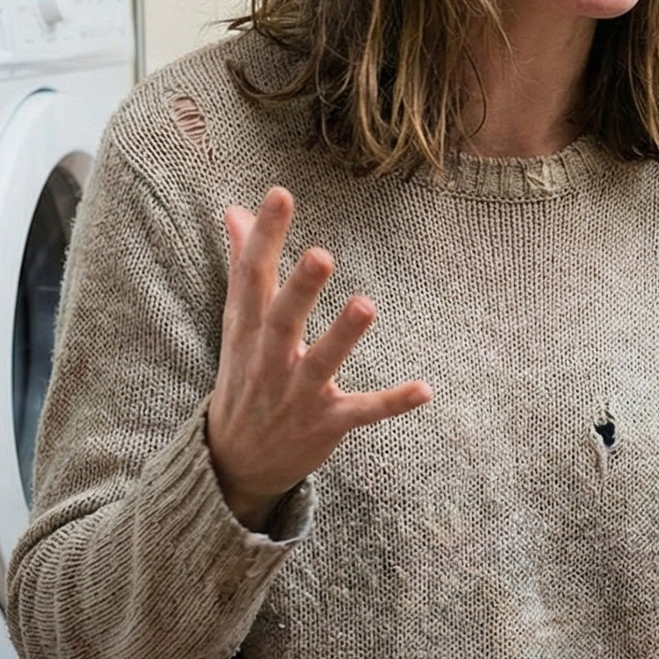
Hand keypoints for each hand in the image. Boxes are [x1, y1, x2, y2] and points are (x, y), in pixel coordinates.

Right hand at [207, 187, 430, 529]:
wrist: (234, 463)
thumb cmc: (244, 378)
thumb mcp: (237, 324)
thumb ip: (243, 265)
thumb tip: (235, 210)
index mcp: (247, 330)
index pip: (252, 277)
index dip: (265, 236)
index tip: (279, 195)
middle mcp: (269, 360)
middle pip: (282, 319)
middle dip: (300, 289)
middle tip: (321, 254)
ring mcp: (298, 394)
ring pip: (322, 362)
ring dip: (343, 336)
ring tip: (366, 305)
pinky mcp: (326, 424)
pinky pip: (362, 412)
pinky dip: (392, 402)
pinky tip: (424, 389)